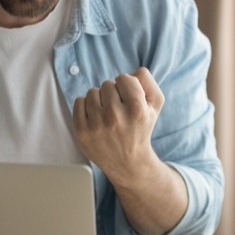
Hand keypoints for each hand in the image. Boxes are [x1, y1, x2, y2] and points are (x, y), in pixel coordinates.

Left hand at [72, 67, 164, 186]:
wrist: (128, 162)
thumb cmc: (140, 128)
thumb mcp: (155, 105)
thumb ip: (147, 81)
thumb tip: (131, 72)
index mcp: (136, 110)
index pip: (124, 78)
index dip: (127, 86)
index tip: (129, 99)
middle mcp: (115, 118)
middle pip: (107, 84)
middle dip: (113, 94)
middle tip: (119, 110)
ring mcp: (96, 125)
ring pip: (92, 92)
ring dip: (99, 100)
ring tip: (108, 115)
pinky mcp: (81, 131)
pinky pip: (79, 101)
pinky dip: (86, 106)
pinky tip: (96, 119)